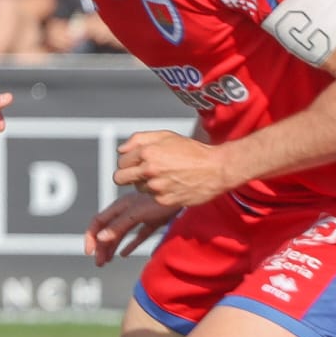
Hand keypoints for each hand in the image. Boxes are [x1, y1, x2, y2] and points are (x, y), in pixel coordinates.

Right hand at [84, 192, 177, 265]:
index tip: (90, 253)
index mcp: (120, 207)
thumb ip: (119, 225)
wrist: (185, 193)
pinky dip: (129, 245)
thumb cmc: (160, 201)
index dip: (91, 237)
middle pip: (108, 230)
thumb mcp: (137, 214)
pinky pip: (136, 236)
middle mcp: (127, 211)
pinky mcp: (152, 222)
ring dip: (111, 247)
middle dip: (101, 247)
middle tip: (100, 264)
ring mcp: (139, 217)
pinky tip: (124, 254)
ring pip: (120, 234)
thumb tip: (100, 238)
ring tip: (107, 261)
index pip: (98, 222)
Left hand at [113, 129, 229, 206]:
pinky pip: (152, 198)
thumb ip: (139, 139)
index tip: (136, 163)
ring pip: (138, 188)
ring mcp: (156, 187)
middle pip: (119, 178)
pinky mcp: (164, 200)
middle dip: (125, 176)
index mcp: (148, 152)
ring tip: (165, 176)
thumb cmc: (192, 151)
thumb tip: (120, 150)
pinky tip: (172, 185)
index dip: (128, 162)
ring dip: (146, 184)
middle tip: (138, 174)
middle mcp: (149, 170)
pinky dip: (159, 193)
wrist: (216, 169)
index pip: (121, 161)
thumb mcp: (166, 136)